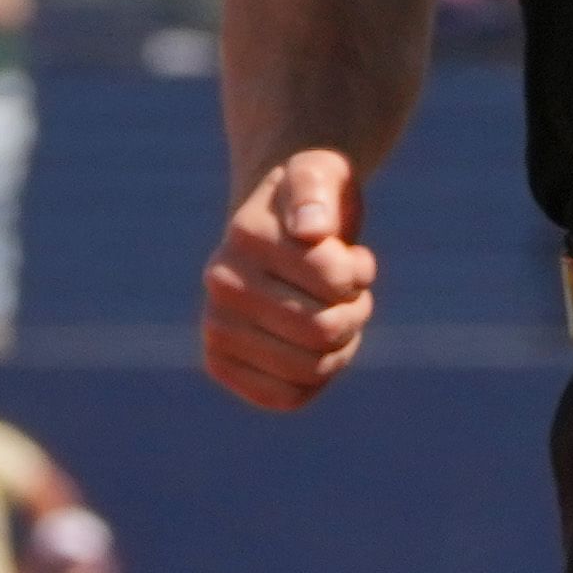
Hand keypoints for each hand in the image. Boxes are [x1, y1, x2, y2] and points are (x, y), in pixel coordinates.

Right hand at [207, 147, 378, 412]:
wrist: (278, 229)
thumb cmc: (313, 202)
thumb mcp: (322, 176)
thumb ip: (317, 189)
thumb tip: (311, 230)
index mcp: (245, 234)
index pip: (333, 279)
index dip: (357, 272)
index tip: (345, 253)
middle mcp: (221, 282)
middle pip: (325, 330)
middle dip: (354, 311)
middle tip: (346, 292)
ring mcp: (216, 326)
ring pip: (312, 368)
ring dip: (342, 345)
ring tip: (333, 313)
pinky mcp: (221, 362)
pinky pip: (288, 397)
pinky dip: (318, 378)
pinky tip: (315, 348)